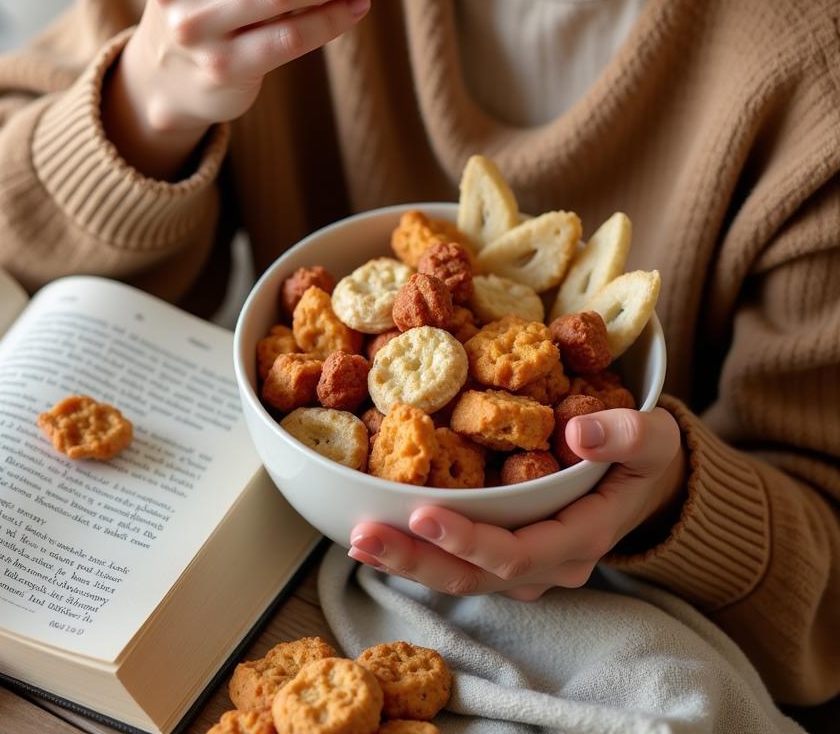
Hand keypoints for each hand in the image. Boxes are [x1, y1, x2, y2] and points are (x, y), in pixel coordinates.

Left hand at [348, 407, 685, 598]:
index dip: (468, 540)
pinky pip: (456, 559)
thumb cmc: (645, 457)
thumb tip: (577, 434)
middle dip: (415, 558)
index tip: (422, 512)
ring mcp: (524, 564)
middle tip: (362, 536)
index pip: (517, 553)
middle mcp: (547, 564)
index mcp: (581, 538)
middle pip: (473, 575)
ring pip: (458, 574)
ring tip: (355, 539)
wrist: (646, 482)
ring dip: (406, 559)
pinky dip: (415, 548)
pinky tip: (375, 531)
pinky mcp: (504, 551)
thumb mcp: (653, 437)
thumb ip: (625, 434)